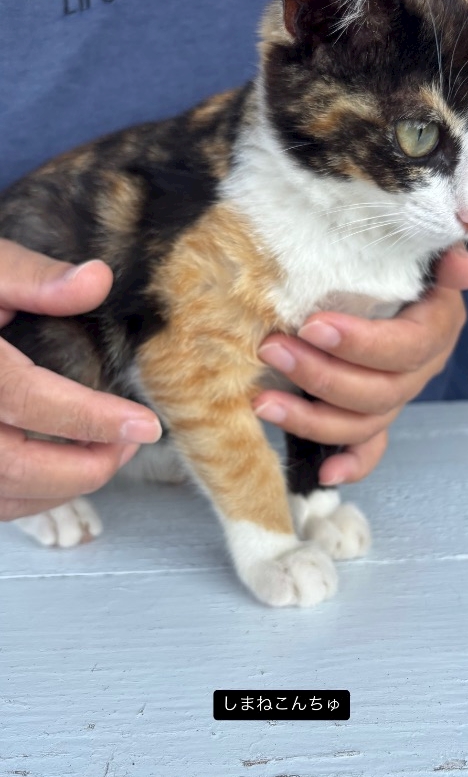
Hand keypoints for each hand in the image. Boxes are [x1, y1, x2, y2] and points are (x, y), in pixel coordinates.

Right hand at [0, 240, 161, 520]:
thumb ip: (34, 278)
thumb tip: (98, 280)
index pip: (33, 402)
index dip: (96, 419)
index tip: (145, 426)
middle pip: (18, 467)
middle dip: (87, 467)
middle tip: (129, 444)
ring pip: (3, 497)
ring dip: (60, 489)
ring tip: (105, 456)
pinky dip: (28, 498)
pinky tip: (59, 473)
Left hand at [253, 245, 467, 485]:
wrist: (392, 281)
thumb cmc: (396, 260)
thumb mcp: (419, 251)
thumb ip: (441, 258)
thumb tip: (467, 267)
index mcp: (434, 330)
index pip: (405, 347)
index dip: (359, 344)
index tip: (311, 326)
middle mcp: (418, 371)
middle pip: (379, 392)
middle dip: (319, 375)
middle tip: (272, 349)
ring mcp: (395, 398)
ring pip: (363, 424)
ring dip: (312, 419)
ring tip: (263, 402)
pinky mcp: (374, 417)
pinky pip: (368, 450)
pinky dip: (349, 465)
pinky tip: (323, 474)